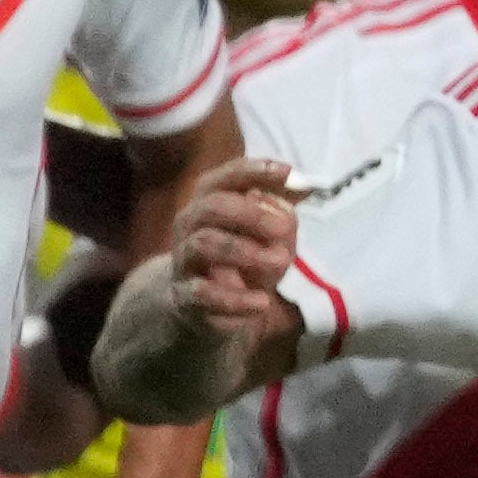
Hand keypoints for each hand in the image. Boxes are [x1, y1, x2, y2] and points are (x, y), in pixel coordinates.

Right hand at [159, 151, 306, 336]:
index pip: (225, 178)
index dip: (253, 171)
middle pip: (211, 206)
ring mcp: (184, 259)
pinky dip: (235, 298)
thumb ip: (282, 215)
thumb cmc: (245, 257)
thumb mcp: (270, 236)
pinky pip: (202, 292)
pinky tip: (262, 302)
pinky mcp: (184, 295)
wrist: (208, 306)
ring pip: (204, 243)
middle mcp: (191, 225)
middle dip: (250, 214)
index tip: (287, 171)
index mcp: (212, 202)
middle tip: (283, 229)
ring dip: (246, 251)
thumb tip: (293, 197)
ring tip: (281, 262)